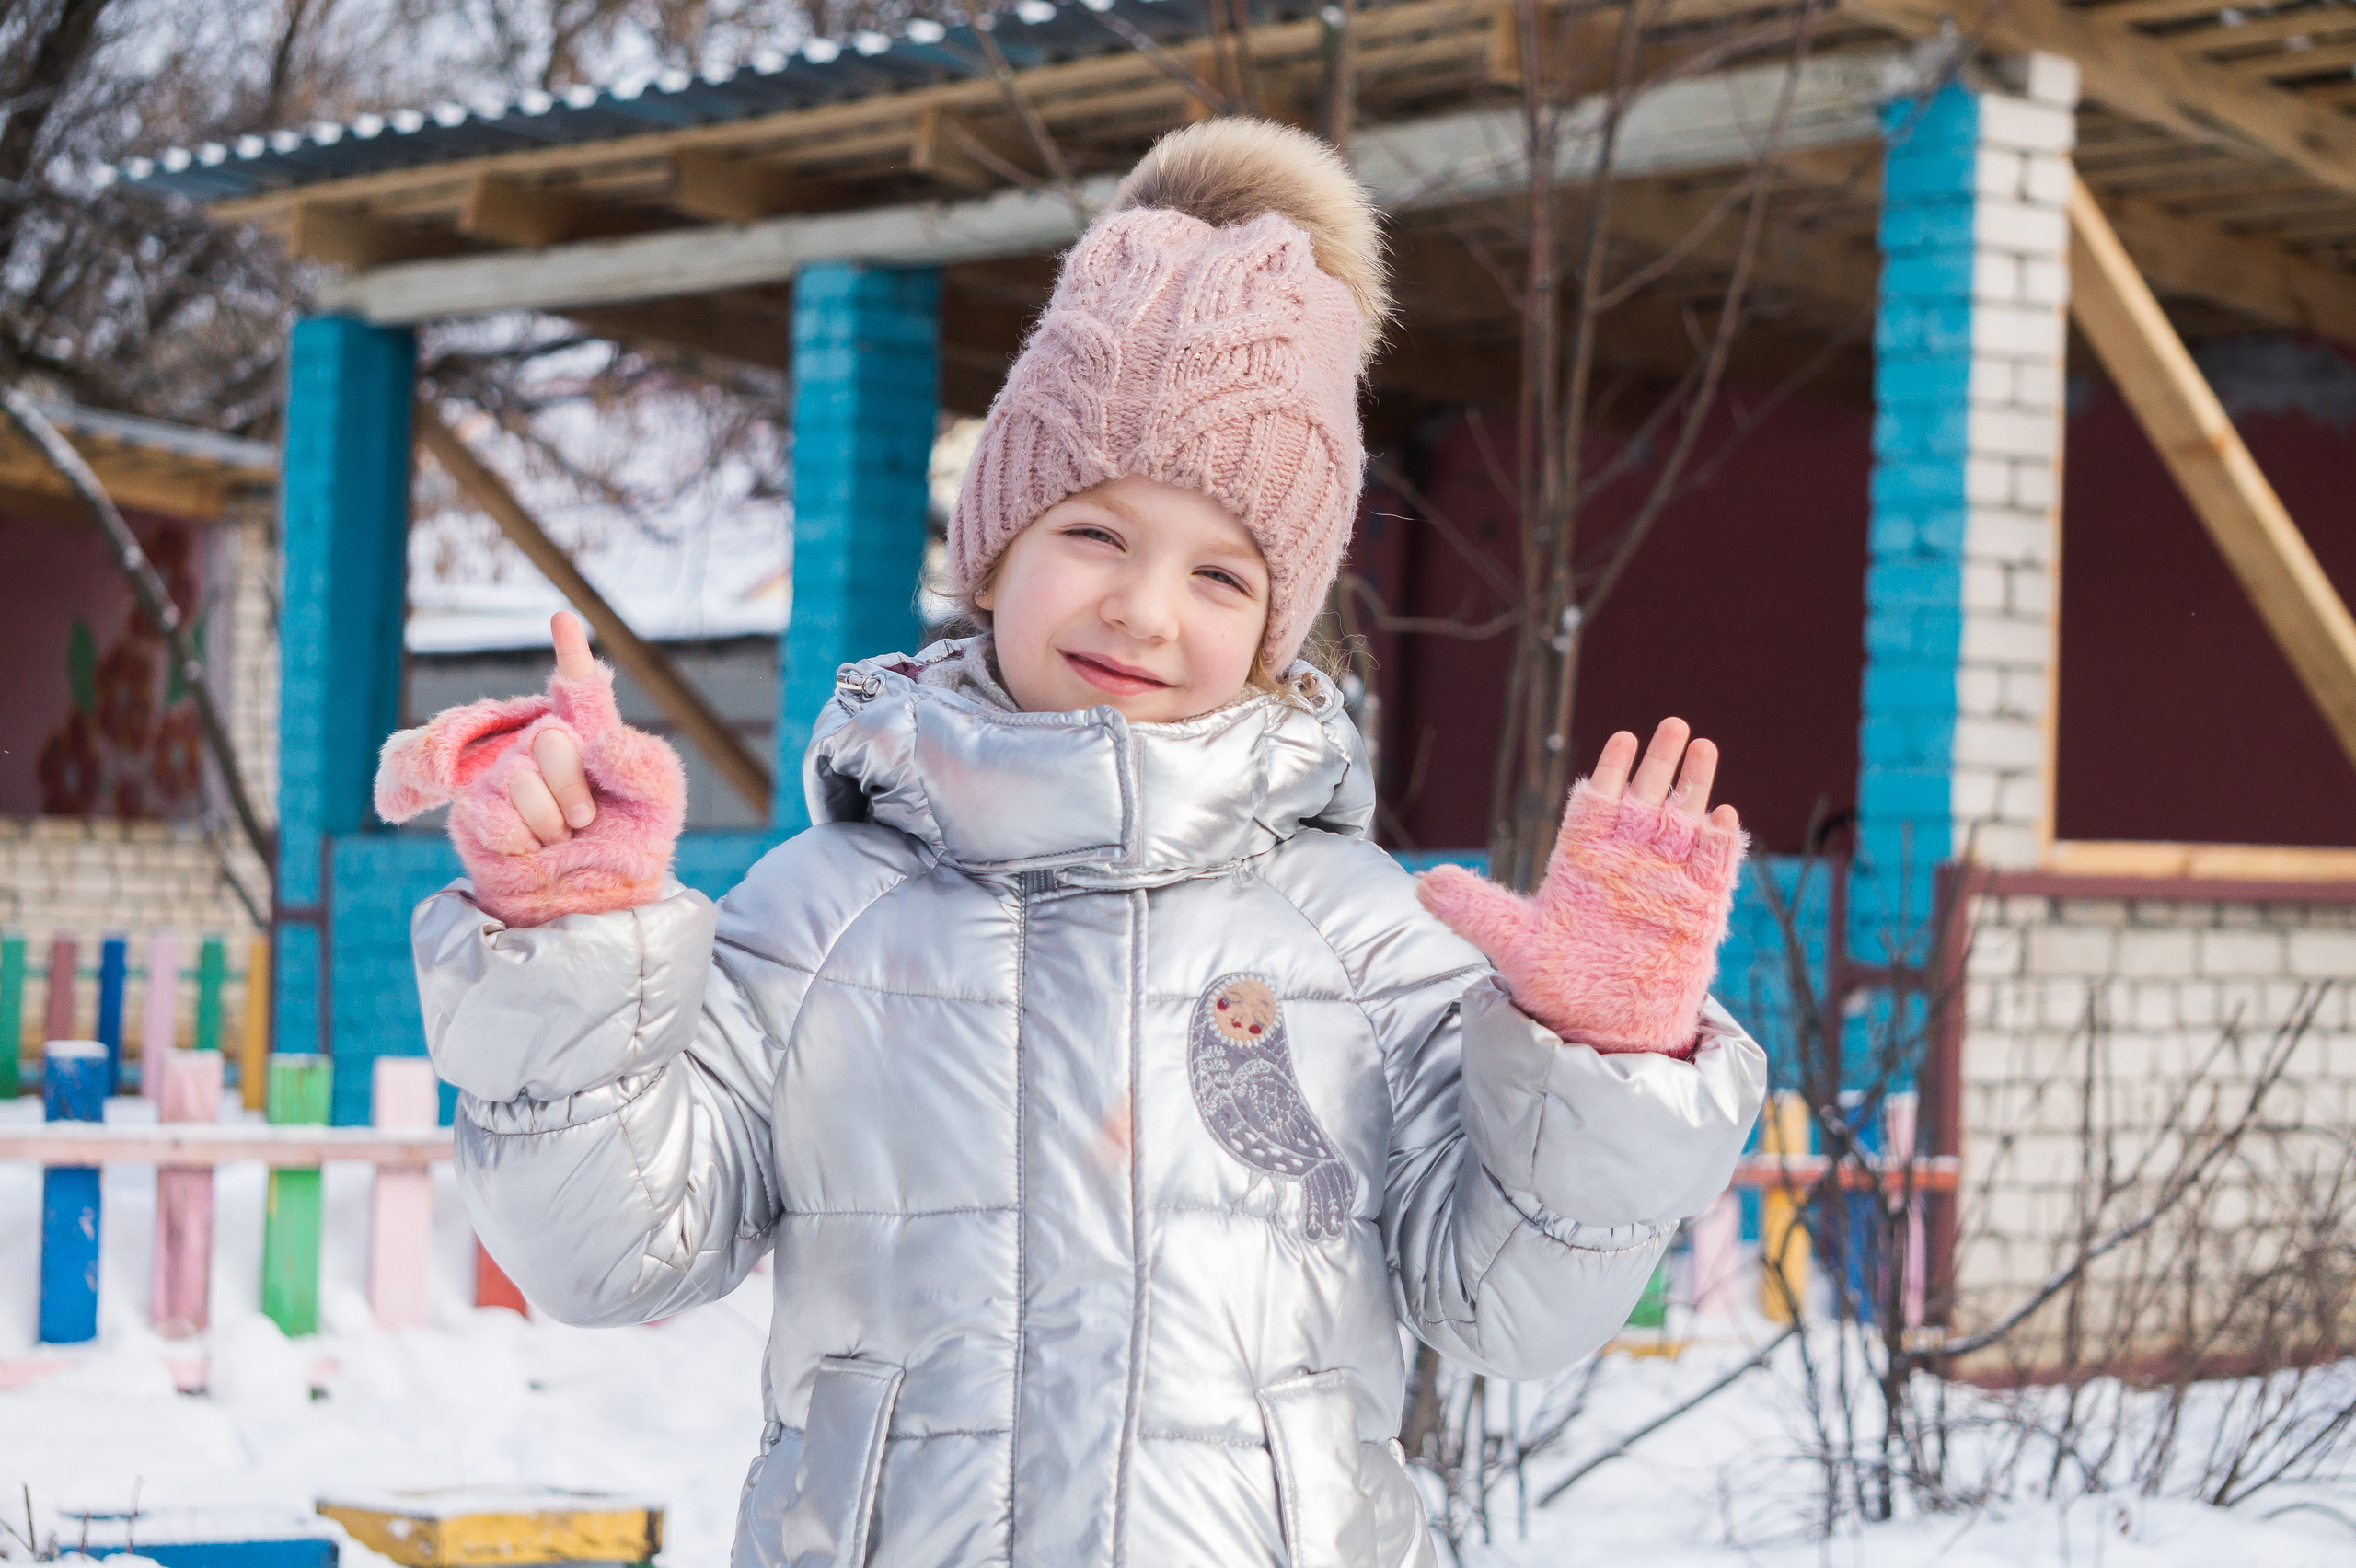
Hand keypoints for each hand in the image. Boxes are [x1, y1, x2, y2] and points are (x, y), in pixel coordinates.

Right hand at [374, 610, 685, 925]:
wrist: (598, 904)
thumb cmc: (630, 847)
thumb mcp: (660, 802)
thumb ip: (645, 762)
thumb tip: (596, 743)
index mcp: (590, 738)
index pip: (579, 690)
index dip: (572, 653)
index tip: (564, 617)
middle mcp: (542, 749)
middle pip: (551, 737)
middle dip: (575, 785)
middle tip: (587, 818)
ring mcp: (505, 778)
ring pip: (523, 779)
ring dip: (553, 819)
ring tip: (562, 838)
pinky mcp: (477, 813)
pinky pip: (498, 813)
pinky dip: (526, 839)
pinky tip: (533, 850)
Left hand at [1416, 717, 1747, 1054]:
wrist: (1602, 1026)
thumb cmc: (1558, 981)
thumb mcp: (1510, 942)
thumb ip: (1472, 908)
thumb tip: (1422, 883)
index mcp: (1584, 862)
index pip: (1598, 804)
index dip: (1611, 771)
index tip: (1621, 738)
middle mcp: (1627, 863)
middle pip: (1646, 801)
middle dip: (1658, 763)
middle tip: (1672, 724)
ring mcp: (1664, 883)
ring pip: (1683, 823)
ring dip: (1694, 786)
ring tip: (1703, 746)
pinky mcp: (1696, 912)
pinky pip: (1711, 869)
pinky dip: (1717, 842)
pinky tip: (1721, 813)